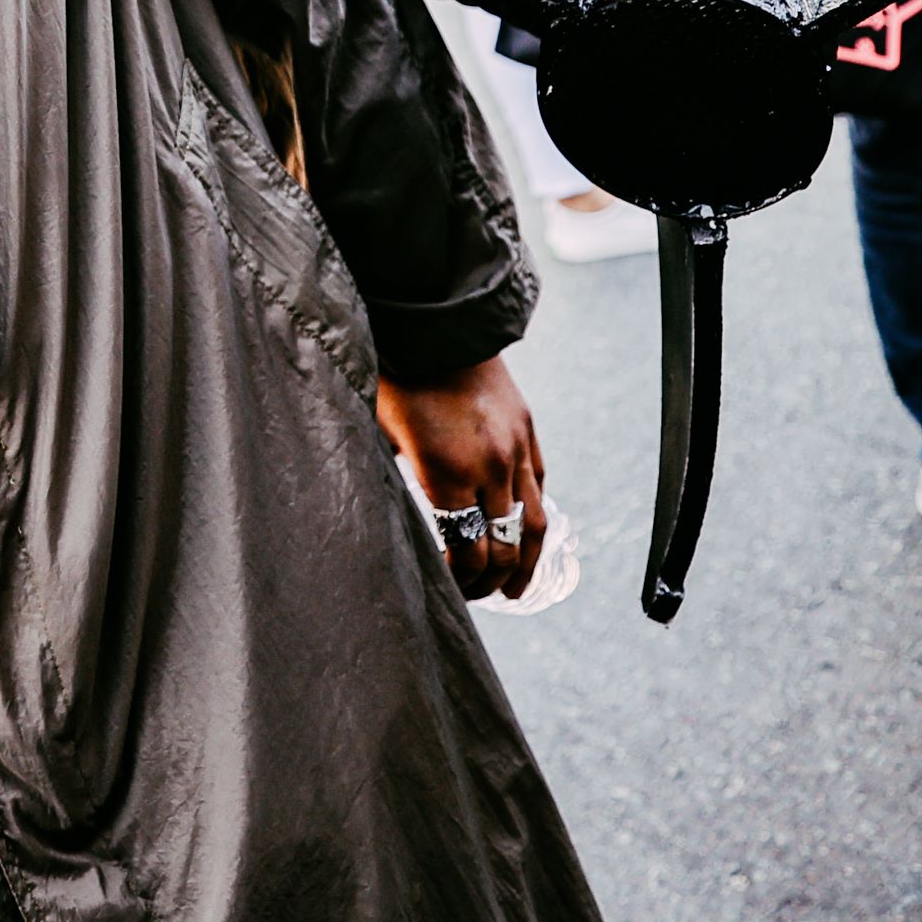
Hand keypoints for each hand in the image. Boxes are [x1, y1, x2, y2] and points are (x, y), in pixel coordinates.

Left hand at [375, 354, 548, 602]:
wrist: (437, 326)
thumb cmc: (396, 380)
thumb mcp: (383, 437)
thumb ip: (398, 481)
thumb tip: (398, 519)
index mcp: (447, 474)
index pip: (466, 551)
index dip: (459, 579)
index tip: (446, 589)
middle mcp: (490, 468)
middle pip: (501, 548)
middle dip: (488, 582)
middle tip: (473, 595)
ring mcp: (516, 450)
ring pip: (533, 525)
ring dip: (522, 564)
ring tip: (513, 591)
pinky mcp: (529, 432)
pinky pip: (539, 488)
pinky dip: (532, 521)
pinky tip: (521, 538)